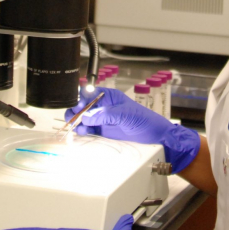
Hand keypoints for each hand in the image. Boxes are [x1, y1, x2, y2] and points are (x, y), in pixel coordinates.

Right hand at [65, 88, 199, 172]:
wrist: (155, 136)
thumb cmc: (144, 120)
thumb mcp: (125, 114)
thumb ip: (105, 115)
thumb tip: (87, 117)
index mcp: (109, 97)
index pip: (90, 92)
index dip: (81, 97)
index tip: (78, 104)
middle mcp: (104, 107)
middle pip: (83, 105)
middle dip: (76, 110)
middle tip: (73, 116)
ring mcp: (103, 120)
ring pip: (84, 118)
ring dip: (77, 121)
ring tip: (77, 126)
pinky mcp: (104, 132)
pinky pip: (89, 130)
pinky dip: (83, 130)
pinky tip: (82, 132)